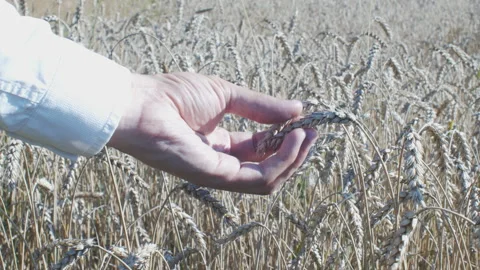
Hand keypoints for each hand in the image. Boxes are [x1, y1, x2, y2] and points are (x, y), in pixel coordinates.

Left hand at [107, 72, 316, 193]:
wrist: (142, 104)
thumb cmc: (174, 95)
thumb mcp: (227, 95)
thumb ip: (261, 106)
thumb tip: (298, 109)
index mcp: (221, 143)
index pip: (262, 148)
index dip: (286, 138)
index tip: (307, 122)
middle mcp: (222, 162)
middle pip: (269, 167)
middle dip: (295, 151)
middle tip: (314, 132)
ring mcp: (219, 173)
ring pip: (269, 178)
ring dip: (293, 158)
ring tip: (307, 135)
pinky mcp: (217, 177)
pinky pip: (259, 179)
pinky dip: (281, 162)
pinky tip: (292, 140)